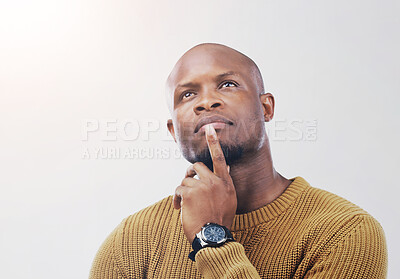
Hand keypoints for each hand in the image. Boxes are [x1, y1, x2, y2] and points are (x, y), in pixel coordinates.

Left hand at [173, 124, 236, 243]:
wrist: (213, 237)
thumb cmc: (219, 221)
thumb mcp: (229, 200)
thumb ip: (223, 184)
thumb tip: (223, 168)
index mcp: (226, 183)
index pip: (220, 158)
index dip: (214, 142)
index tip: (209, 128)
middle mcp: (215, 182)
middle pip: (197, 166)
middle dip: (190, 172)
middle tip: (187, 182)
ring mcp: (202, 186)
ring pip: (186, 179)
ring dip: (183, 190)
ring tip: (184, 204)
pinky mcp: (189, 193)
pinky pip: (178, 188)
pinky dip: (176, 198)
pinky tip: (179, 208)